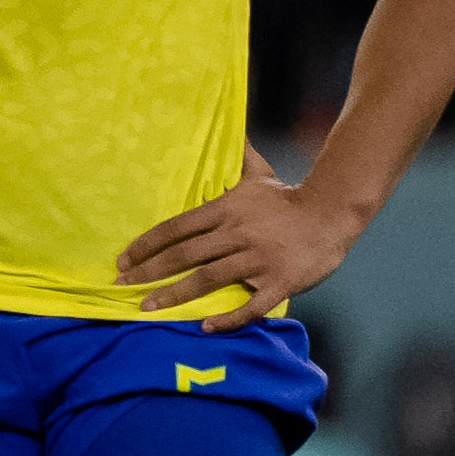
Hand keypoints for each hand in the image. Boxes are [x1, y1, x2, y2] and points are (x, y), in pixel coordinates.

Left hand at [117, 146, 352, 316]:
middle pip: (185, 255)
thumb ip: (237, 157)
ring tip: (147, 308)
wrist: (333, 213)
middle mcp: (238, 234)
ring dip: (175, 295)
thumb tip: (228, 129)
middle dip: (149, 271)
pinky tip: (206, 326)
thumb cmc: (288, 198)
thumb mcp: (259, 175)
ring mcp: (259, 259)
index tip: (122, 259)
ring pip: (209, 279)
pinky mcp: (280, 281)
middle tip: (121, 285)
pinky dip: (229, 318)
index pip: (176, 228)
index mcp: (227, 211)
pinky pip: (252, 304)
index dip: (146, 245)